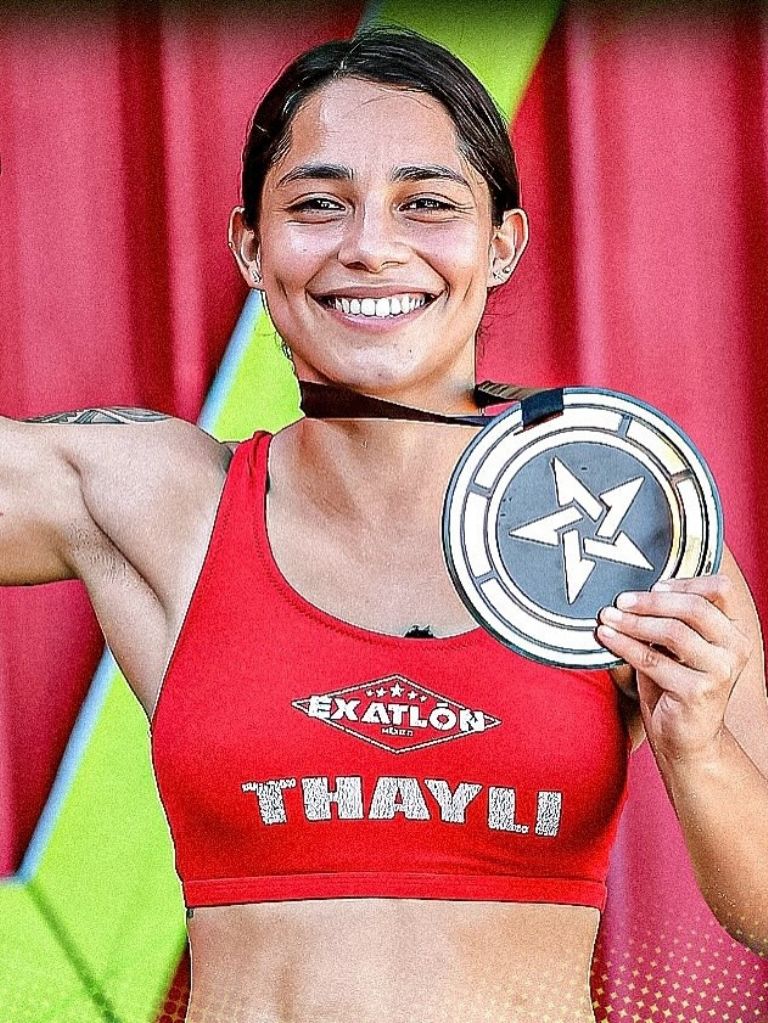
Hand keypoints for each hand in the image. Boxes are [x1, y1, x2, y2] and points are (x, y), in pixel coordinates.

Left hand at [597, 575, 752, 763]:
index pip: (719, 589)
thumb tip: (633, 592)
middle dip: (651, 601)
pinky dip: (625, 645)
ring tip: (608, 616)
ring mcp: (719, 671)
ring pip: (673, 632)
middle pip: (694, 607)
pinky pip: (653, 660)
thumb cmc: (677, 689)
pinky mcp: (698, 691)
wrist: (687, 741)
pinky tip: (607, 637)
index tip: (652, 585)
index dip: (684, 581)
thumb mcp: (678, 649)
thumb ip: (669, 621)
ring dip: (634, 622)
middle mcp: (735, 649)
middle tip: (621, 600)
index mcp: (733, 632)